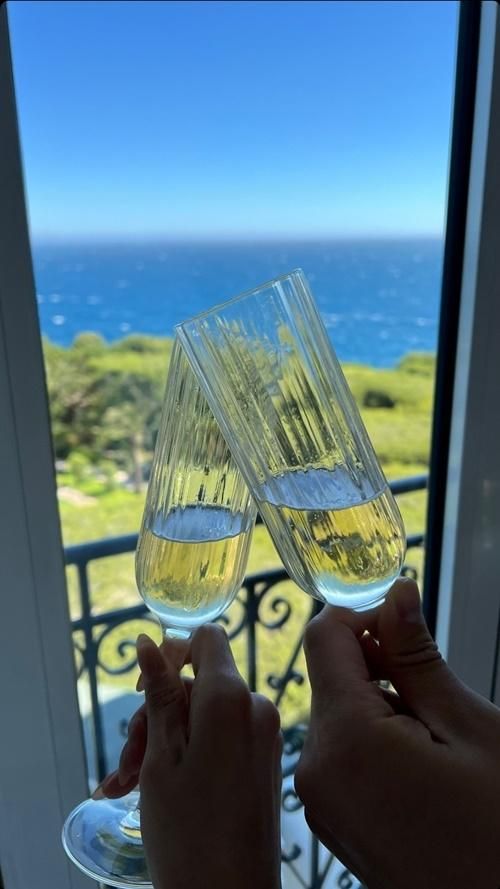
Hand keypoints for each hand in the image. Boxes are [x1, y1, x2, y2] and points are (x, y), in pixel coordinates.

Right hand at [97, 626, 281, 888]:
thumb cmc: (188, 832)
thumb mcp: (161, 757)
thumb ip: (160, 695)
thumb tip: (151, 642)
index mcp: (231, 698)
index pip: (207, 638)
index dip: (172, 654)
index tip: (144, 689)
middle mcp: (256, 709)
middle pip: (198, 684)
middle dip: (156, 714)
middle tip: (125, 763)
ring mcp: (264, 737)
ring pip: (205, 716)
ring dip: (163, 741)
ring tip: (127, 785)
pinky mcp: (264, 762)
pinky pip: (222, 739)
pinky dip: (188, 755)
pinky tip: (151, 788)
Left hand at [295, 578, 499, 888]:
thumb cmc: (499, 833)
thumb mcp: (470, 729)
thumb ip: (417, 656)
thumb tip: (395, 593)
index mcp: (343, 741)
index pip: (324, 637)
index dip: (366, 616)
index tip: (408, 625)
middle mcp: (315, 772)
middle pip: (330, 677)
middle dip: (380, 668)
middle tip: (438, 697)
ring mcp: (321, 803)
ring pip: (339, 714)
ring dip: (382, 707)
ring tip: (437, 745)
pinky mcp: (334, 822)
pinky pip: (342, 754)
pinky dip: (376, 741)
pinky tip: (422, 768)